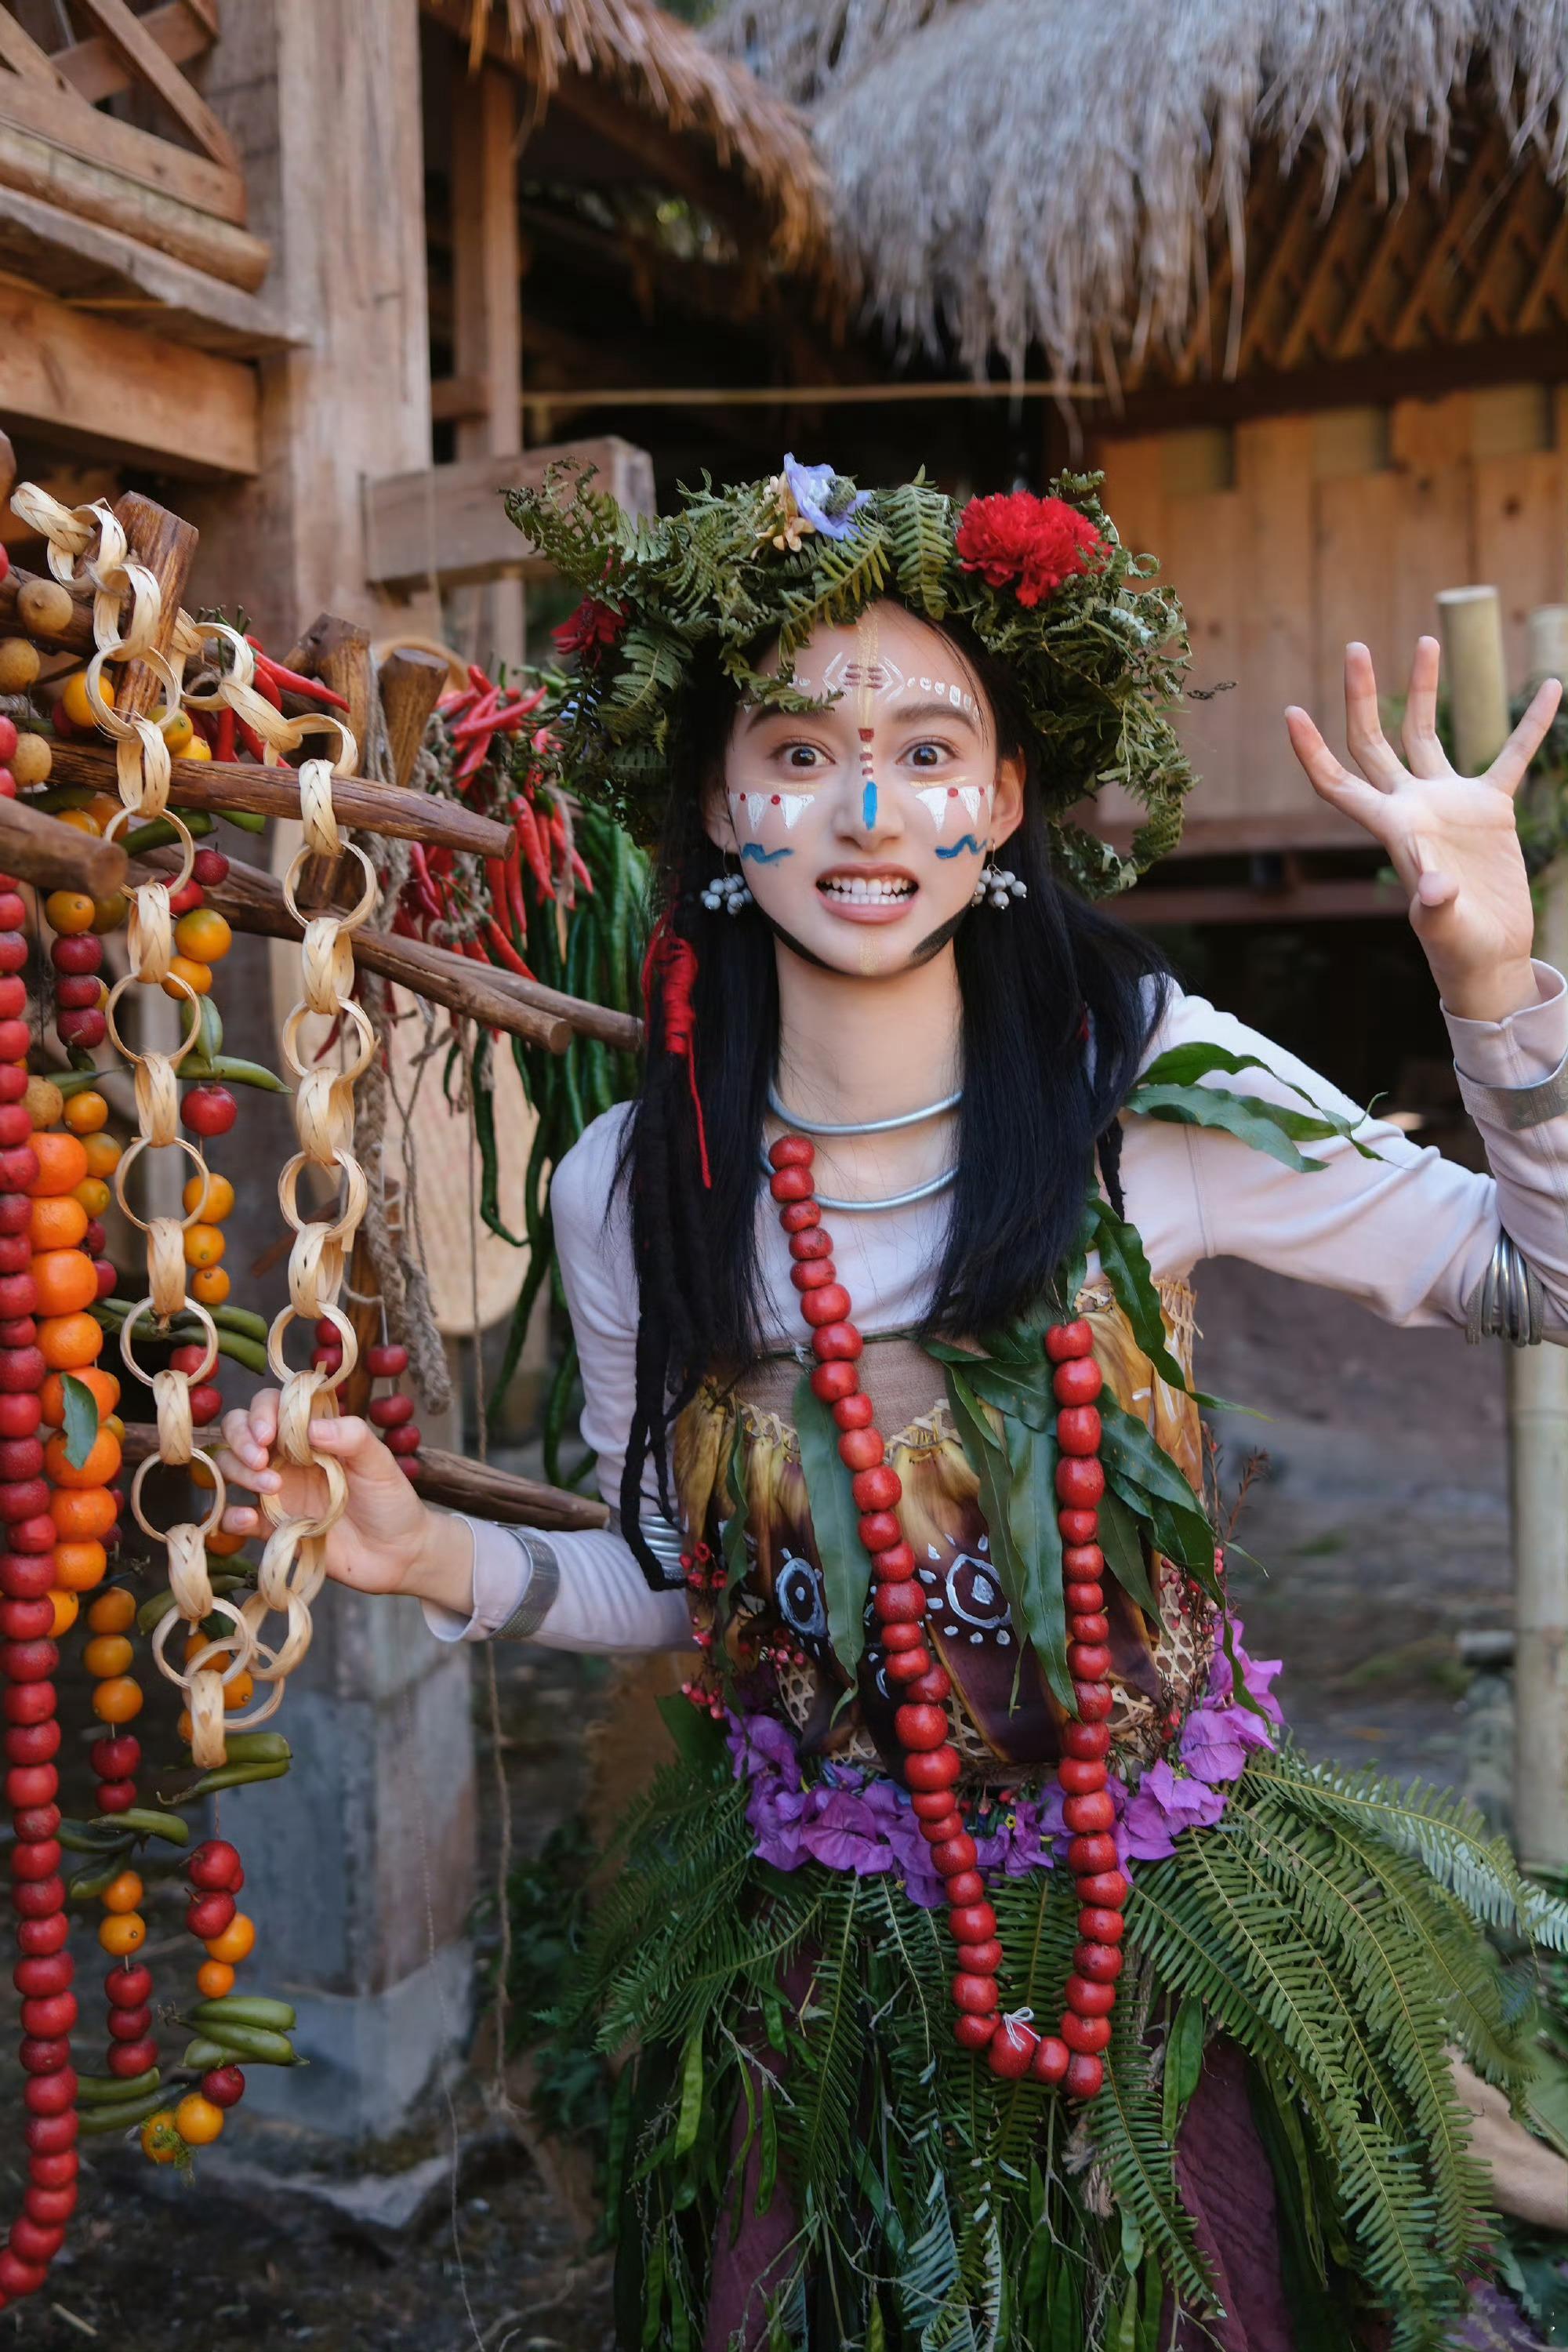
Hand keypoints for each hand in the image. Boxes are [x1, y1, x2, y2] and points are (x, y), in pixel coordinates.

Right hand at [214, 1393, 459, 1608]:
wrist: (397, 1553)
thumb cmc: (389, 1498)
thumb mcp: (379, 1461)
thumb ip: (351, 1436)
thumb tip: (311, 1428)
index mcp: (309, 1433)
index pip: (270, 1405)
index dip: (262, 1412)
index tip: (271, 1432)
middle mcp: (285, 1457)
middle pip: (239, 1432)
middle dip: (240, 1438)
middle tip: (260, 1457)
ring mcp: (274, 1492)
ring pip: (232, 1470)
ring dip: (240, 1473)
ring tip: (272, 1487)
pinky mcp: (270, 1528)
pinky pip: (234, 1519)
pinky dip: (230, 1516)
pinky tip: (247, 1518)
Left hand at [1285, 638, 1561, 1022]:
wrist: (1489, 954)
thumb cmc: (1455, 947)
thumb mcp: (1444, 927)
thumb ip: (1435, 906)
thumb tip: (1436, 889)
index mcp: (1390, 829)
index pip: (1338, 783)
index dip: (1312, 751)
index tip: (1291, 712)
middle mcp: (1412, 806)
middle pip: (1374, 742)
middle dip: (1361, 697)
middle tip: (1354, 648)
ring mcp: (1449, 803)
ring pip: (1427, 733)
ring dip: (1426, 688)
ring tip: (1426, 639)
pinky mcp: (1490, 808)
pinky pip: (1510, 755)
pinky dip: (1530, 724)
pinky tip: (1553, 686)